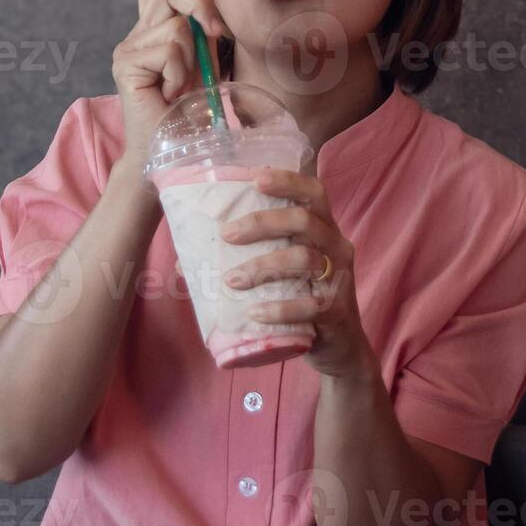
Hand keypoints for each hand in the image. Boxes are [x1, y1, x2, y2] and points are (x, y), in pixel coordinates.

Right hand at [111, 0, 229, 169]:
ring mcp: (127, 50)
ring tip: (180, 85)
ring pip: (176, 27)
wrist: (169, 149)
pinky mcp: (125, 65)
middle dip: (200, 5)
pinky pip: (169, 50)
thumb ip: (204, 29)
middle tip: (216, 33)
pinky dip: (180, 74)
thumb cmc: (188, 110)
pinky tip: (170, 93)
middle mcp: (135, 37)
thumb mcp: (203, 62)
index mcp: (151, 32)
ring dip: (190, 59)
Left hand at [218, 167, 372, 378]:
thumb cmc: (303, 299)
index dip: (288, 181)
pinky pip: (310, 305)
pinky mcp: (338, 310)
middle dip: (262, 223)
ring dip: (263, 266)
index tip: (255, 179)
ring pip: (305, 258)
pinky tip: (254, 313)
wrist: (340, 347)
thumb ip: (247, 259)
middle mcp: (337, 246)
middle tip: (227, 234)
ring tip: (231, 281)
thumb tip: (185, 259)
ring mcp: (341, 278)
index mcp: (323, 229)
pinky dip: (279, 309)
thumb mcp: (283, 273)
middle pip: (304, 220)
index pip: (314, 192)